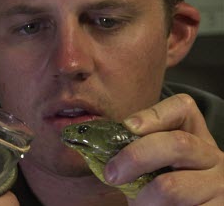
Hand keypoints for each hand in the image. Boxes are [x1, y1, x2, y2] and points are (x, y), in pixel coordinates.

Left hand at [104, 94, 223, 204]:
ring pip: (170, 186)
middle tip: (112, 174)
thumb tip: (93, 144)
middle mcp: (211, 156)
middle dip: (135, 157)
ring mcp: (218, 184)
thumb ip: (132, 151)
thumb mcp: (149, 166)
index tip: (128, 126)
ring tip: (138, 204)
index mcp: (193, 137)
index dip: (153, 114)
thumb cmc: (158, 191)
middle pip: (177, 143)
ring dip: (142, 198)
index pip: (183, 107)